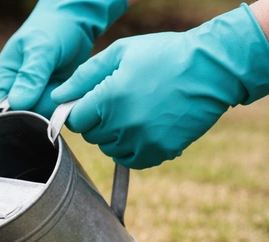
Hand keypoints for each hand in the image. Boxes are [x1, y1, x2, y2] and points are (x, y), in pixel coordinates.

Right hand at [0, 0, 127, 116]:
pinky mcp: (50, 98)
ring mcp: (34, 95)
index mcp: (4, 77)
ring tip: (64, 87)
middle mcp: (15, 89)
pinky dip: (63, 107)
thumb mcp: (42, 49)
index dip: (13, 118)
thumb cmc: (54, 28)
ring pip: (39, 117)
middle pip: (20, 118)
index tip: (34, 109)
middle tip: (55, 93)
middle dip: (38, 112)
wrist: (77, 21)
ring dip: (54, 108)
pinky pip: (54, 112)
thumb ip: (30, 76)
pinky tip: (70, 93)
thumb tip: (18, 103)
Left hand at [51, 3, 268, 168]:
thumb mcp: (120, 53)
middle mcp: (123, 124)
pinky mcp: (159, 153)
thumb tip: (57, 97)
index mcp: (109, 98)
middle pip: (92, 136)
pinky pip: (130, 160)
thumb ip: (84, 76)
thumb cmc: (164, 55)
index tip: (94, 101)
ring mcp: (142, 141)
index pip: (76, 120)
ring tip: (136, 111)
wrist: (211, 69)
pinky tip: (145, 128)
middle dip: (99, 121)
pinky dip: (132, 149)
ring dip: (116, 135)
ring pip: (110, 149)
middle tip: (120, 101)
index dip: (82, 110)